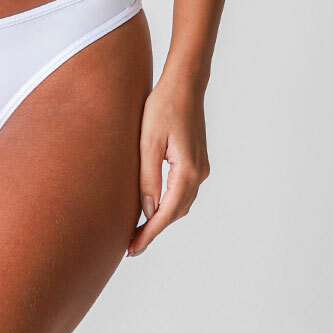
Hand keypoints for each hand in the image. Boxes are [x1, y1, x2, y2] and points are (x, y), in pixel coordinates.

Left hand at [125, 74, 210, 256]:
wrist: (184, 84)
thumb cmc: (163, 106)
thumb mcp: (148, 141)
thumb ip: (148, 178)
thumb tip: (148, 210)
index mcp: (187, 170)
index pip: (167, 213)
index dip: (150, 233)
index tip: (133, 248)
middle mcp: (199, 173)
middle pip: (176, 212)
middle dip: (155, 228)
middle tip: (131, 243)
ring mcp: (201, 167)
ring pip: (181, 203)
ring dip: (162, 217)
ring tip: (138, 228)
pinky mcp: (197, 160)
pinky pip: (183, 190)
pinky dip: (169, 202)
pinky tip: (153, 204)